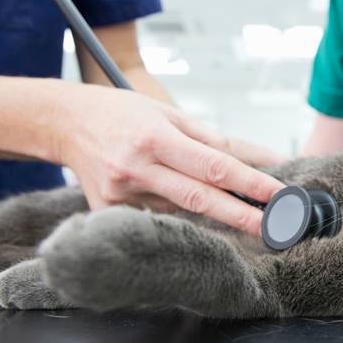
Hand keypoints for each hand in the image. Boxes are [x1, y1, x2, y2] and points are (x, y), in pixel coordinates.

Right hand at [53, 83, 285, 235]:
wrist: (65, 123)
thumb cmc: (123, 114)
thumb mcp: (169, 114)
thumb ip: (215, 140)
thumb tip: (262, 158)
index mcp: (155, 139)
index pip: (213, 166)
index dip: (249, 183)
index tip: (277, 195)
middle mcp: (136, 169)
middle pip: (200, 199)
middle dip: (241, 216)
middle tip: (274, 228)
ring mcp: (120, 195)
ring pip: (179, 211)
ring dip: (207, 212)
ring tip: (225, 206)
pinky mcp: (108, 212)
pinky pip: (155, 217)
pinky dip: (172, 212)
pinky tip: (169, 199)